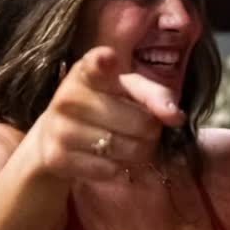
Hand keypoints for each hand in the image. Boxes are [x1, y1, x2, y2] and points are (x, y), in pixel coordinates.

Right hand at [30, 46, 184, 184]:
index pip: (95, 65)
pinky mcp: (57, 158)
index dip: (103, 62)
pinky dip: (119, 169)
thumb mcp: (125, 91)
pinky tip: (111, 158)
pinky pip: (109, 170)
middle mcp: (68, 97)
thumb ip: (153, 95)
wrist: (54, 136)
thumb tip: (175, 116)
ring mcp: (60, 129)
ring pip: (127, 149)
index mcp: (86, 73)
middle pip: (140, 121)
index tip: (108, 59)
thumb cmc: (100, 107)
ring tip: (131, 145)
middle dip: (151, 130)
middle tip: (143, 129)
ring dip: (140, 152)